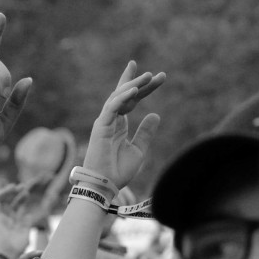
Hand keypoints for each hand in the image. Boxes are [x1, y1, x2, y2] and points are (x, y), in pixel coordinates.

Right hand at [0, 183, 36, 258]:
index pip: (17, 207)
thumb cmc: (17, 247)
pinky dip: (1, 193)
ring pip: (2, 200)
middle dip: (16, 194)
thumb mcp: (25, 232)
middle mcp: (6, 218)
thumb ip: (26, 223)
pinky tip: (9, 189)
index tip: (27, 194)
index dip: (21, 199)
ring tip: (16, 187)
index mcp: (14, 222)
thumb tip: (28, 215)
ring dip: (8, 192)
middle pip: (10, 202)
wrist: (7, 252)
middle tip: (24, 187)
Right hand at [83, 60, 163, 188]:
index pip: (130, 101)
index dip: (141, 88)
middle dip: (139, 82)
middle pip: (125, 95)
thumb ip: (145, 132)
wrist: (105, 184)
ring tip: (149, 76)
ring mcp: (104, 122)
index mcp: (118, 124)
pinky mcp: (101, 127)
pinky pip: (112, 108)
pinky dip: (123, 98)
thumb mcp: (138, 149)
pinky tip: (135, 91)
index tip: (156, 77)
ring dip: (133, 85)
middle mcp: (110, 120)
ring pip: (118, 97)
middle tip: (157, 74)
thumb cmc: (118, 170)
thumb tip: (155, 114)